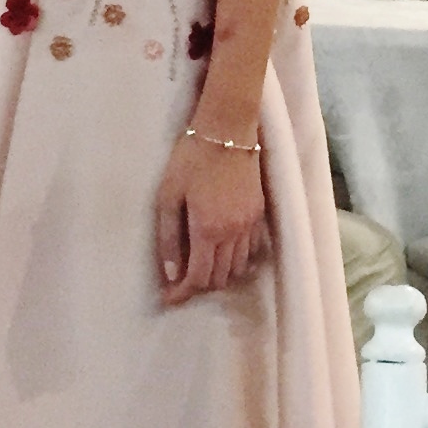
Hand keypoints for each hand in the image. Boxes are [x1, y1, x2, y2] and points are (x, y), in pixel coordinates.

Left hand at [155, 127, 272, 302]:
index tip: (168, 298)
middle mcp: (233, 233)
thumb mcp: (168, 196)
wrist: (227, 129)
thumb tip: (170, 274)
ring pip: (238, 267)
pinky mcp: (259, 213)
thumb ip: (169, 238)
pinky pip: (252, 250)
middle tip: (180, 281)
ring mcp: (250, 224)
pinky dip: (238, 259)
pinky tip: (225, 251)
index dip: (182, 293)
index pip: (198, 278)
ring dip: (220, 274)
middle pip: (220, 278)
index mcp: (208, 230)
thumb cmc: (190, 159)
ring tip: (202, 266)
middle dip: (199, 285)